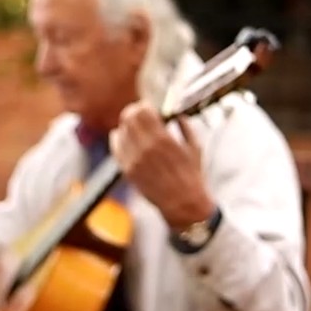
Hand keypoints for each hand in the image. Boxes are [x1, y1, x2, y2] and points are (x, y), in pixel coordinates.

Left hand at [110, 103, 215, 229]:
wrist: (182, 204)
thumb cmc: (191, 175)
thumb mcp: (195, 146)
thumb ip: (185, 126)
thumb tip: (176, 113)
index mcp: (163, 139)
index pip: (142, 111)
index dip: (145, 106)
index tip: (150, 109)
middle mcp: (145, 149)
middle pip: (128, 118)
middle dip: (134, 114)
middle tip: (141, 116)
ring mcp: (134, 161)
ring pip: (120, 131)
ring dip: (127, 127)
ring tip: (136, 130)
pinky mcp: (127, 171)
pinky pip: (116, 148)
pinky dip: (120, 140)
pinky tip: (128, 139)